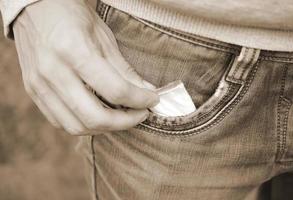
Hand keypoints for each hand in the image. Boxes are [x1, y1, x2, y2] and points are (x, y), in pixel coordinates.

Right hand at [13, 0, 158, 134]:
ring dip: (105, 128)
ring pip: (76, 126)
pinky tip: (98, 115)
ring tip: (121, 117)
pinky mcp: (33, 92)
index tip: (153, 99)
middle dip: (125, 122)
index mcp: (74, 50)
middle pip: (94, 117)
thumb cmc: (72, 16)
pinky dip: (84, 124)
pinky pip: (61, 122)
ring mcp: (39, 85)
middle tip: (140, 114)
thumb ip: (124, 69)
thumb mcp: (104, 36)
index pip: (115, 90)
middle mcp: (53, 72)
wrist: (34, 8)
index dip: (140, 100)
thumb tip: (146, 91)